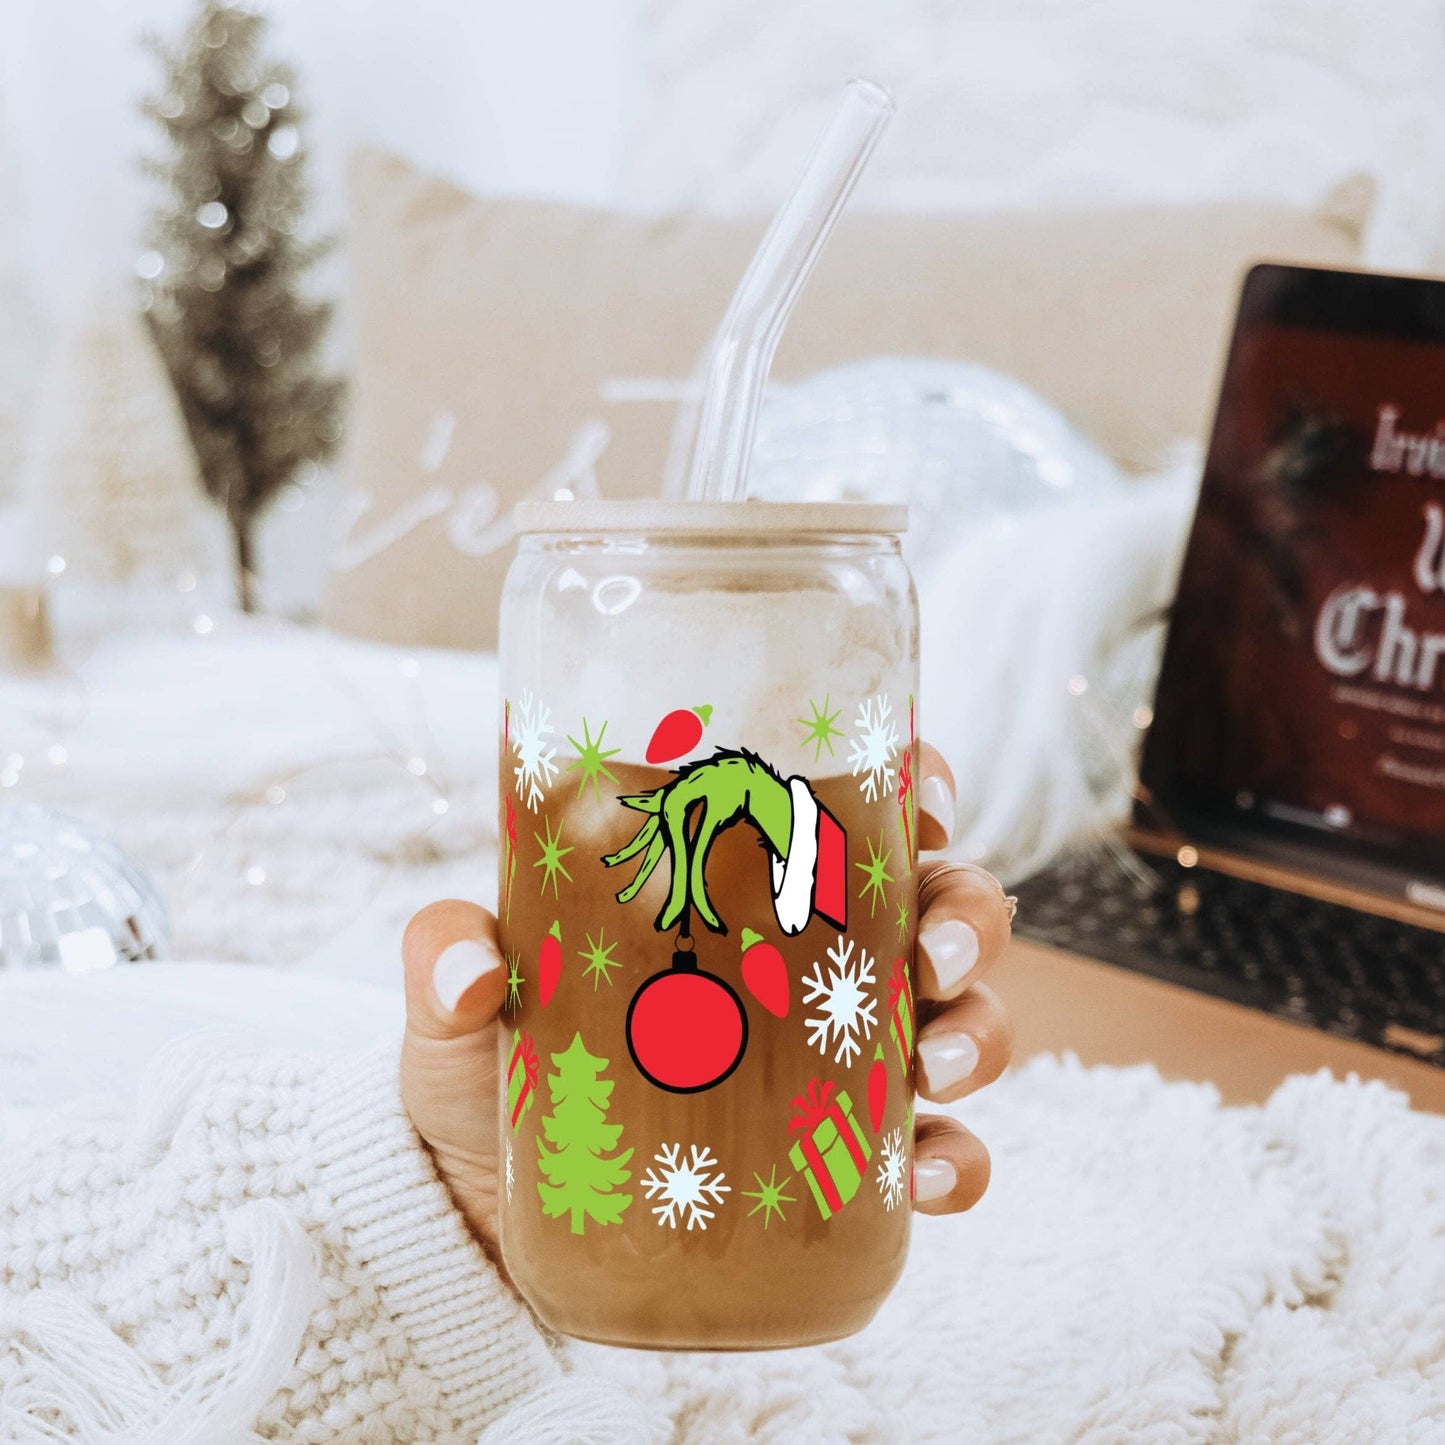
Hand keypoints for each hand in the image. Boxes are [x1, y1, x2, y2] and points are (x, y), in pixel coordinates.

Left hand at [399, 743, 1015, 1256]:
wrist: (486, 1220)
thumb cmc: (492, 1077)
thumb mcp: (461, 1003)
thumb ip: (448, 956)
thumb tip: (469, 975)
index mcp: (743, 891)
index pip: (854, 813)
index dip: (915, 790)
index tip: (922, 805)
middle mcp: (811, 965)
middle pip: (936, 910)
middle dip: (967, 918)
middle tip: (933, 953)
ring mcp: (835, 1062)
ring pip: (958, 1020)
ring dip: (980, 1031)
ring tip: (939, 1060)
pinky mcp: (838, 1161)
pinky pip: (932, 1154)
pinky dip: (958, 1161)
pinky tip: (936, 1172)